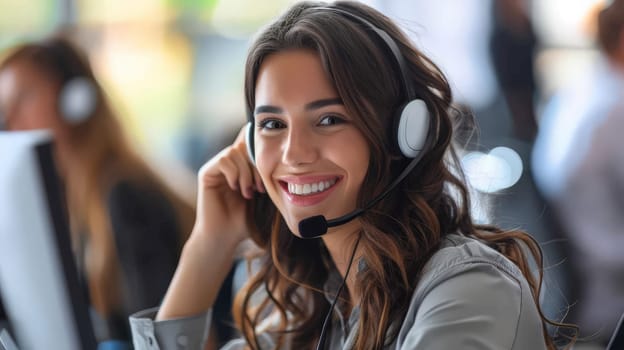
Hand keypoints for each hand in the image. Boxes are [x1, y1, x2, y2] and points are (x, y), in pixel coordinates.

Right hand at [156, 125, 264, 320]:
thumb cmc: (247, 221)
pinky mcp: (207, 173)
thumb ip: (271, 178)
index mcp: (242, 165)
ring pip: (234, 152)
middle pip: (245, 145)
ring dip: (246, 172)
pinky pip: (223, 160)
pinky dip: (234, 174)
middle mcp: (228, 163)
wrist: (226, 238)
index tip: (273, 169)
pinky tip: (238, 189)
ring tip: (250, 192)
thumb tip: (290, 162)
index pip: (252, 143)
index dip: (262, 149)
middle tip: (261, 187)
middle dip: (257, 164)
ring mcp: (216, 167)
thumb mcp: (265, 196)